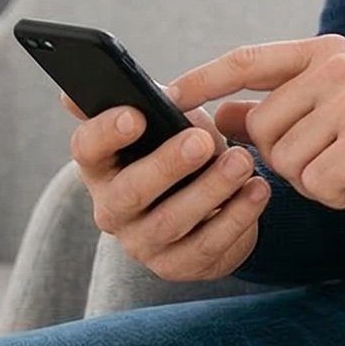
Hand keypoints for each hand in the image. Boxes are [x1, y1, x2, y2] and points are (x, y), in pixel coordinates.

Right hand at [67, 101, 269, 281]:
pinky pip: (207, 245)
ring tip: (242, 162)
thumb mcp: (161, 121)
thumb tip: (97, 79)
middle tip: (202, 141)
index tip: (137, 115)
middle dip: (167, 165)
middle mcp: (112, 209)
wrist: (204, 206)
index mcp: (101, 165)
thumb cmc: (178, 149)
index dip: (106, 132)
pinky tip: (258, 189)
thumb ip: (143, 99)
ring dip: (210, 190)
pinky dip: (237, 216)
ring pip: (172, 221)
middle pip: (130, 191)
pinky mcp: (177, 266)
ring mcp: (142, 243)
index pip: (86, 148)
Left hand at [167, 35, 344, 223]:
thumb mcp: (338, 108)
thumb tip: (219, 114)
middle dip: (287, 158)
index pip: (248, 60)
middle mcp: (336, 67)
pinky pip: (316, 182)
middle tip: (334, 161)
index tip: (166, 95)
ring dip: (315, 180)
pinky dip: (337, 196)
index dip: (203, 78)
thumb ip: (281, 107)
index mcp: (327, 51)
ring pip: (286, 159)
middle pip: (262, 127)